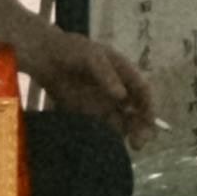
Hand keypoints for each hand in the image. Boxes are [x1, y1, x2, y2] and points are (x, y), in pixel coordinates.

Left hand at [29, 24, 162, 145]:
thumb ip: (106, 75)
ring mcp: (106, 102)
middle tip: (139, 143)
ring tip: (133, 145)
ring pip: (125, 121)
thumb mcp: (91, 56)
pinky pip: (108, 126)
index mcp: (125, 72)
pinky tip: (113, 142)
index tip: (150, 122)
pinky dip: (114, 135)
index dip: (149, 106)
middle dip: (143, 126)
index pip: (143, 91)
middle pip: (138, 110)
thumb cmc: (72, 51)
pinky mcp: (93, 113)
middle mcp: (119, 89)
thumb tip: (121, 96)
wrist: (46, 58)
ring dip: (131, 133)